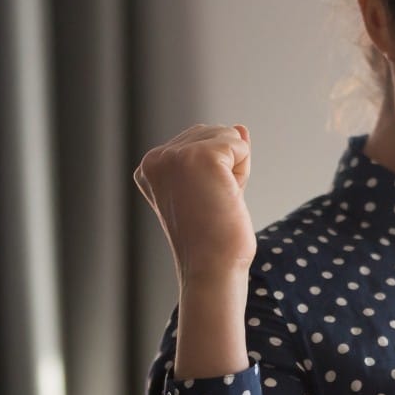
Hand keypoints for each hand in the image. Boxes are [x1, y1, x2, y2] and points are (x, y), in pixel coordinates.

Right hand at [134, 124, 256, 284]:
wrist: (212, 268)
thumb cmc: (214, 238)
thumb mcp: (214, 187)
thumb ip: (222, 155)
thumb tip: (240, 127)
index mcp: (151, 167)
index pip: (199, 141)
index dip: (215, 171)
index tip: (201, 203)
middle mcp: (156, 157)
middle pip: (213, 133)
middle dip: (227, 165)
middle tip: (213, 203)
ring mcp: (175, 155)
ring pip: (228, 135)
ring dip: (236, 168)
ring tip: (218, 200)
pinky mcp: (199, 156)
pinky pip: (239, 143)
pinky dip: (243, 169)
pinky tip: (226, 195)